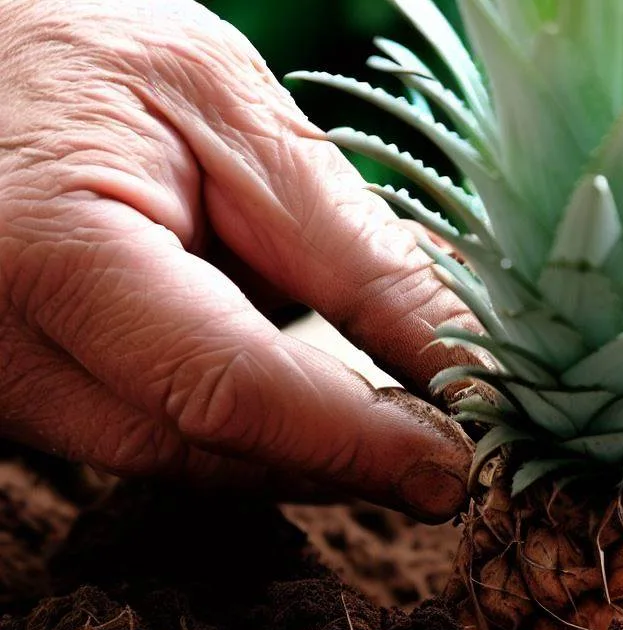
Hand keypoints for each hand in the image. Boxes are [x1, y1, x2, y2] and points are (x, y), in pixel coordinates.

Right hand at [0, 0, 474, 521]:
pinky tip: (311, 404)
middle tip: (447, 450)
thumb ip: (347, 245)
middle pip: (215, 452)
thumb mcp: (229, 111)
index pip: (231, 389)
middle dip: (345, 461)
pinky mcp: (31, 401)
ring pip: (193, 463)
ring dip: (305, 452)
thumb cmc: (84, 52)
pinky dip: (253, 431)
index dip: (357, 443)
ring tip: (392, 418)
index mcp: (55, 255)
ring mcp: (11, 389)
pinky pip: (162, 440)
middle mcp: (11, 351)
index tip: (455, 470)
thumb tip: (463, 359)